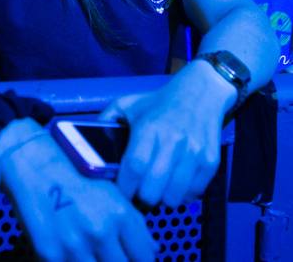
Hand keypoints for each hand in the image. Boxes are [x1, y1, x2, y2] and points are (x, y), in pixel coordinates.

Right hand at [0, 120, 155, 261]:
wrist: (36, 170)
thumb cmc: (76, 180)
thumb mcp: (112, 194)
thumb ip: (135, 224)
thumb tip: (153, 250)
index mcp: (120, 215)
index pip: (144, 257)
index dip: (141, 261)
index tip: (133, 258)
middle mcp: (100, 232)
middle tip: (110, 256)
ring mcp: (75, 246)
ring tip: (89, 253)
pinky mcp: (51, 255)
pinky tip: (72, 254)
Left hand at [100, 62, 230, 207]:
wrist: (201, 92)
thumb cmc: (159, 102)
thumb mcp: (128, 104)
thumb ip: (105, 121)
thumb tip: (82, 144)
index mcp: (150, 128)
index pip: (134, 168)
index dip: (124, 189)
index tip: (119, 196)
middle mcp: (173, 142)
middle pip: (153, 190)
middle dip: (142, 199)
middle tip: (138, 196)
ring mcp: (194, 153)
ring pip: (174, 197)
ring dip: (163, 199)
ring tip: (158, 189)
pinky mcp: (210, 162)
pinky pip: (193, 194)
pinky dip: (183, 194)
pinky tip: (176, 182)